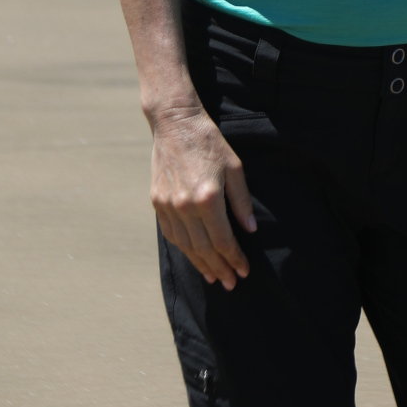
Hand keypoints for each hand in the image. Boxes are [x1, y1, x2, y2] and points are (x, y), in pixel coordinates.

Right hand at [149, 102, 256, 288]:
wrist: (175, 123)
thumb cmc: (209, 142)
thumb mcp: (234, 168)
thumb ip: (241, 202)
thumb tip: (249, 230)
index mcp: (208, 198)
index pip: (223, 240)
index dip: (235, 258)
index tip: (244, 271)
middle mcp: (185, 206)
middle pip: (204, 248)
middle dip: (220, 268)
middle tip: (231, 283)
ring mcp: (168, 205)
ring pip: (186, 245)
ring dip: (201, 264)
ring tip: (213, 277)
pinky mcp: (157, 202)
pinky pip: (171, 234)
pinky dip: (183, 249)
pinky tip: (193, 257)